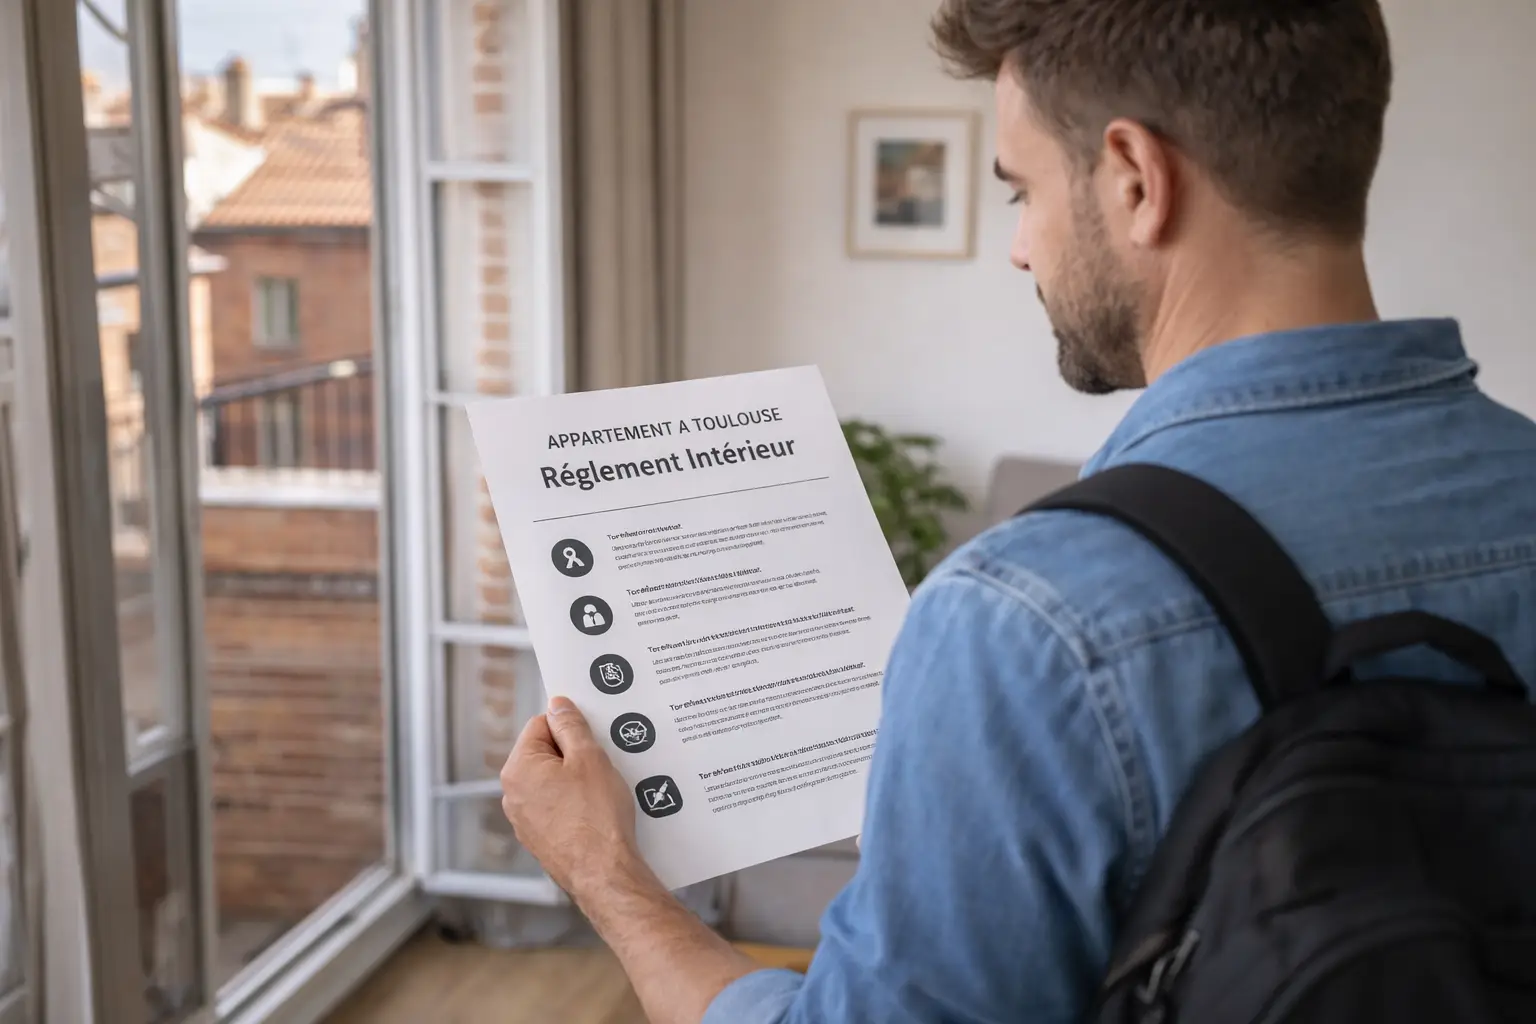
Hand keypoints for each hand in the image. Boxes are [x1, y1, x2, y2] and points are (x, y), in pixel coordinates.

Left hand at [500, 696, 644, 899]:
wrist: (604, 873)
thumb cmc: (597, 817)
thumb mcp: (589, 757)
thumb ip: (570, 725)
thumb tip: (558, 705)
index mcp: (518, 769)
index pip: (540, 725)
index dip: (569, 728)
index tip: (590, 739)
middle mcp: (513, 795)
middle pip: (545, 753)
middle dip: (573, 755)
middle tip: (600, 765)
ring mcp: (525, 821)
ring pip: (553, 782)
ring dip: (576, 780)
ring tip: (601, 792)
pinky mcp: (541, 839)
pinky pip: (558, 808)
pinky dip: (576, 805)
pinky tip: (597, 813)